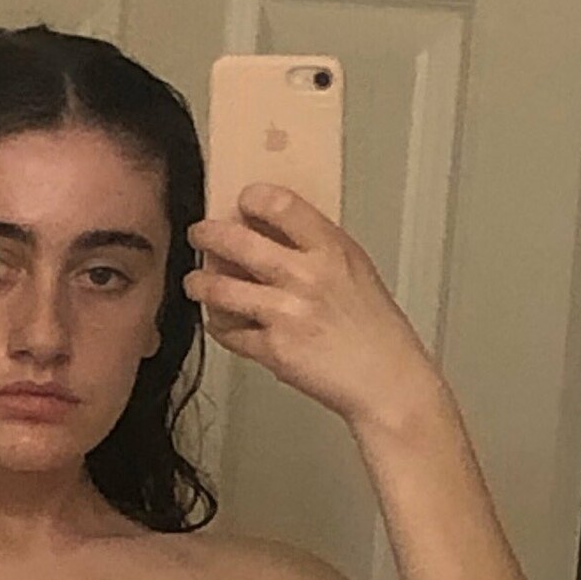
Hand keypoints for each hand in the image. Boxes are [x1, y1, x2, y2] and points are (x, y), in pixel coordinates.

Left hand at [183, 183, 441, 427]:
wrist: (385, 380)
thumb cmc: (375, 330)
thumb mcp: (356, 271)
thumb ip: (318, 249)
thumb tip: (277, 231)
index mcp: (331, 250)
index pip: (281, 205)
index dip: (253, 199)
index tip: (242, 201)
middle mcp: (306, 276)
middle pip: (238, 242)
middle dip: (208, 235)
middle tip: (199, 234)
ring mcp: (286, 313)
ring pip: (222, 289)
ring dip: (200, 284)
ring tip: (195, 282)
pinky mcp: (273, 349)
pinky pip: (230, 333)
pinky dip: (220, 326)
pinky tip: (220, 321)